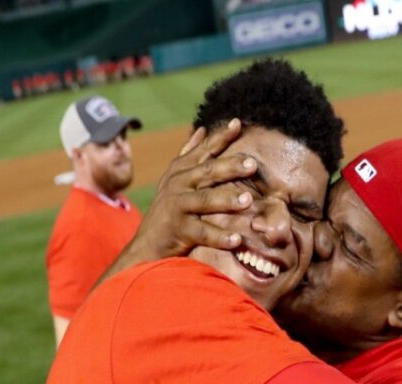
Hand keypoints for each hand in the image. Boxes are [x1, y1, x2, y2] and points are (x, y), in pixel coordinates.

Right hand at [132, 119, 257, 260]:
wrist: (148, 242)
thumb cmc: (171, 207)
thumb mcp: (176, 178)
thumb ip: (190, 154)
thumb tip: (202, 129)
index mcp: (183, 170)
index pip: (205, 150)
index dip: (220, 137)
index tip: (238, 124)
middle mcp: (179, 184)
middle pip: (207, 172)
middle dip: (230, 167)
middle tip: (252, 164)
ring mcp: (178, 206)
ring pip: (205, 200)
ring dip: (227, 200)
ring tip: (248, 200)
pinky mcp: (179, 229)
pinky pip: (202, 232)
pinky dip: (220, 237)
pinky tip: (236, 239)